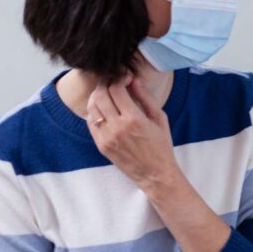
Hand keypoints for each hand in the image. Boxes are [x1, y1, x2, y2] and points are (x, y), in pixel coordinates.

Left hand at [87, 78, 179, 192]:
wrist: (155, 174)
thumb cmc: (161, 146)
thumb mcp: (159, 118)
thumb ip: (145, 97)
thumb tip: (133, 80)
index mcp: (134, 119)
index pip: (116, 89)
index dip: (119, 78)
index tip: (125, 77)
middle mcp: (117, 127)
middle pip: (100, 95)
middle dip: (105, 84)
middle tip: (112, 82)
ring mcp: (106, 137)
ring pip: (91, 108)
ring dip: (97, 96)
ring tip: (106, 94)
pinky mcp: (101, 145)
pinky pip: (91, 122)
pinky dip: (94, 112)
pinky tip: (104, 109)